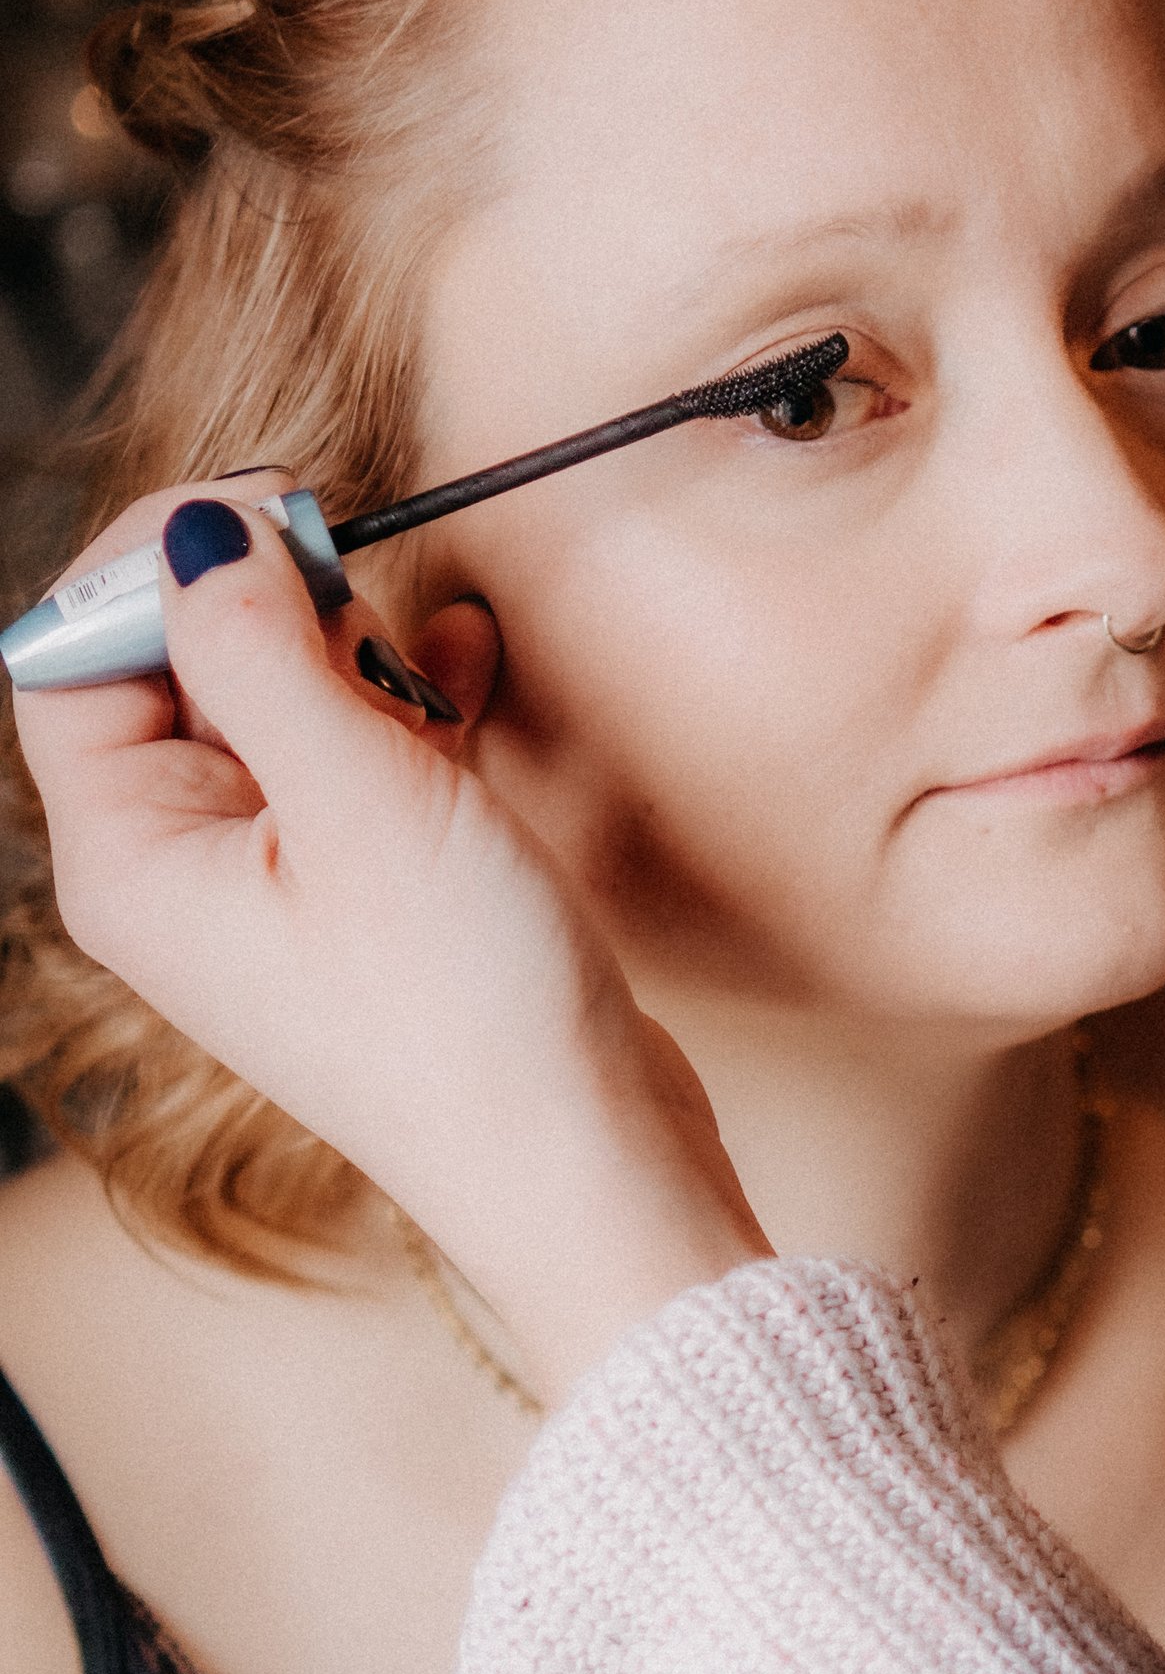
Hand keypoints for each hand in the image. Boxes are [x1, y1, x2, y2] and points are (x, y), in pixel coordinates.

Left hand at [11, 485, 767, 1401]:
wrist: (585, 1167)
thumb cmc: (466, 1018)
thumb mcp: (358, 796)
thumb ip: (261, 647)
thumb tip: (196, 531)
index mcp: (133, 858)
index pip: (70, 658)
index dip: (147, 564)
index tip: (258, 506)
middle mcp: (182, 873)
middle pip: (167, 671)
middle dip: (262, 600)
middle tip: (353, 566)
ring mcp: (275, 886)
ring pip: (272, 706)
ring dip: (347, 647)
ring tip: (425, 646)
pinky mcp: (364, 897)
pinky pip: (354, 759)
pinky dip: (405, 701)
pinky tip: (466, 667)